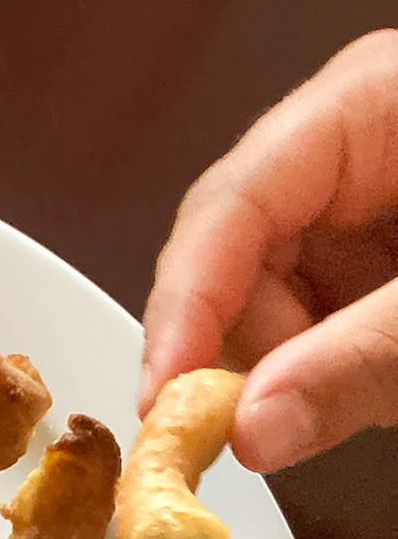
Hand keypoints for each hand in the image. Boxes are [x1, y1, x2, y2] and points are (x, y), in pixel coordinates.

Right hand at [141, 29, 397, 469]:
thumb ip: (365, 361)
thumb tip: (253, 436)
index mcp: (368, 102)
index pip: (231, 204)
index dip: (185, 309)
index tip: (163, 406)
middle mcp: (351, 144)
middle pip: (238, 259)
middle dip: (249, 351)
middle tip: (261, 433)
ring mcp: (367, 200)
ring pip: (273, 301)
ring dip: (298, 368)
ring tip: (374, 391)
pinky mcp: (383, 253)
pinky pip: (320, 318)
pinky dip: (332, 369)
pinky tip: (378, 380)